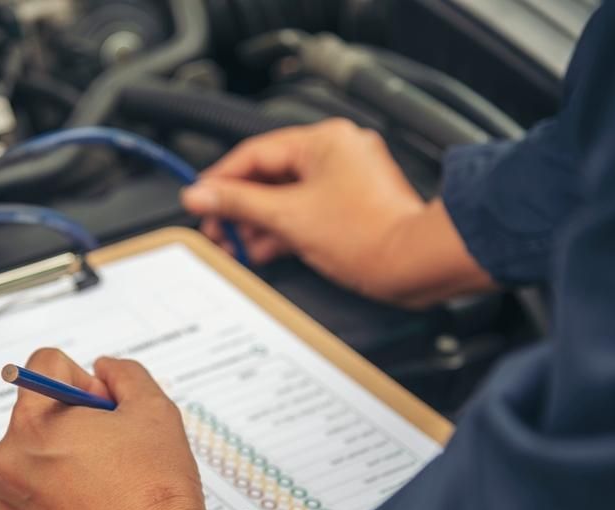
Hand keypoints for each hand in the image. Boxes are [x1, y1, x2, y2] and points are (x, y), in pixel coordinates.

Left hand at [0, 348, 210, 509]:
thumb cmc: (154, 493)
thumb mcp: (153, 410)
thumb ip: (124, 375)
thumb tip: (105, 370)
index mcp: (33, 423)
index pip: (45, 366)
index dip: (85, 380)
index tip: (106, 409)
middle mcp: (9, 460)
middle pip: (40, 412)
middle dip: (75, 420)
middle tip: (114, 448)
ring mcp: (11, 500)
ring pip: (37, 454)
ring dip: (66, 458)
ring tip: (108, 483)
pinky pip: (35, 494)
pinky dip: (60, 494)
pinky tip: (97, 508)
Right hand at [182, 119, 494, 307]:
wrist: (414, 263)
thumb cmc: (370, 235)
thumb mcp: (288, 217)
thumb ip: (238, 203)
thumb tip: (201, 194)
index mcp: (322, 141)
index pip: (254, 153)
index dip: (220, 179)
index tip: (199, 200)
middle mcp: (336, 151)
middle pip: (269, 175)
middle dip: (239, 207)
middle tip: (216, 229)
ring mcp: (344, 178)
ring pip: (285, 195)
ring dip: (258, 221)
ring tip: (236, 245)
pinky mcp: (350, 204)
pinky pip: (304, 209)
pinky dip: (282, 228)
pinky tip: (262, 248)